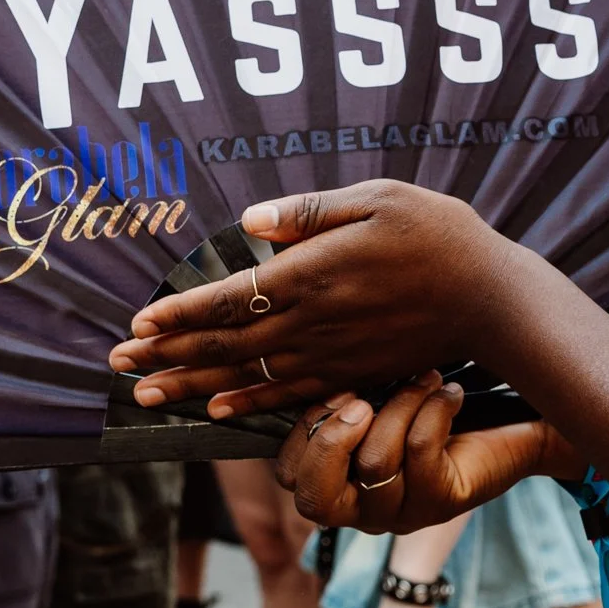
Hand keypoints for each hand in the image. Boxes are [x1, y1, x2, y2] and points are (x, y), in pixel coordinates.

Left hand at [109, 180, 510, 417]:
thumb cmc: (437, 234)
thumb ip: (309, 211)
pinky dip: (246, 402)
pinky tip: (216, 409)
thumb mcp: (378, 198)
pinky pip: (287, 393)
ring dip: (192, 384)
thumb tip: (247, 225)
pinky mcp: (350, 372)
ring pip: (246, 373)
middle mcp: (314, 321)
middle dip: (167, 354)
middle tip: (118, 366)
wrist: (491, 299)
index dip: (180, 314)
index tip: (139, 324)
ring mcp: (331, 353)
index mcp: (314, 273)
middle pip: (226, 342)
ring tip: (147, 396)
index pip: (230, 298)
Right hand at [275, 374, 558, 534]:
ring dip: (399, 405)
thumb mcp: (382, 389)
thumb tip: (308, 351)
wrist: (516, 426)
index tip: (336, 390)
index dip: (301, 433)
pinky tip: (450, 394)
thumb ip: (341, 384)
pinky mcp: (440, 503)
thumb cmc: (437, 403)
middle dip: (330, 440)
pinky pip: (420, 451)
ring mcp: (401, 513)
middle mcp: (362, 509)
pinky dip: (433, 410)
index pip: (289, 478)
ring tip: (427, 378)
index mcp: (338, 481)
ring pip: (374, 461)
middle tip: (364, 400)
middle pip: (314, 500)